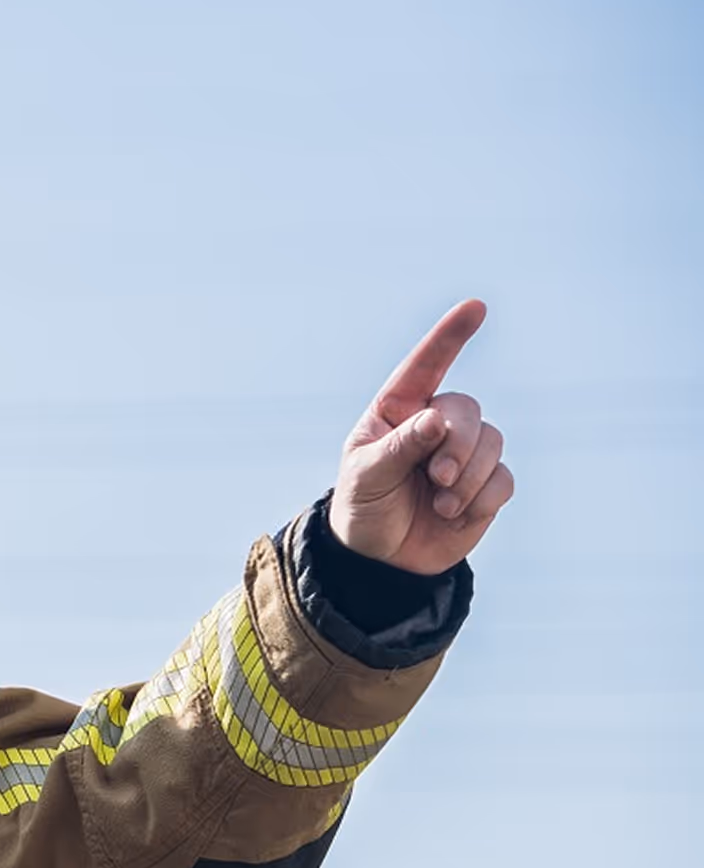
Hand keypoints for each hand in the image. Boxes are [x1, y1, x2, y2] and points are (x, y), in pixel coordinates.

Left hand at [329, 300, 514, 574]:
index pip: (425, 367)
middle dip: (457, 443)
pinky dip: (482, 499)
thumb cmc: (364, 508)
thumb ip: (400, 447)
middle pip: (466, 410)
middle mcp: (434, 425)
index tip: (476, 308)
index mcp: (397, 413)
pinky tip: (455, 515)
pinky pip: (504, 479)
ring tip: (440, 503)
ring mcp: (464, 454)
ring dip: (469, 477)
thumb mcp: (368, 477)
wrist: (382, 560)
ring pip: (492, 442)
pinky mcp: (486, 485)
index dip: (449, 337)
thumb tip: (437, 420)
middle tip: (437, 476)